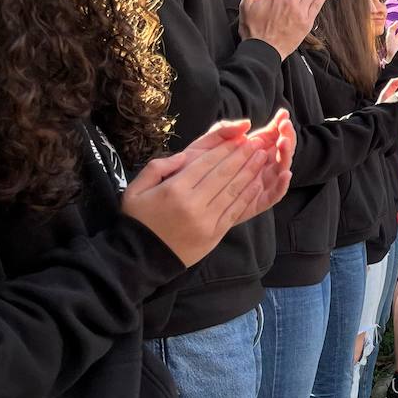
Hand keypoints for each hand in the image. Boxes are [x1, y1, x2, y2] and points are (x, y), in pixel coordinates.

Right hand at [122, 120, 281, 265]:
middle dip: (242, 157)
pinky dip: (247, 196)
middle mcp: (193, 204)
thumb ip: (156, 168)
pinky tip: (257, 183)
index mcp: (174, 190)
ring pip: (233, 191)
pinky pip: (235, 210)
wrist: (142, 258)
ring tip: (262, 158)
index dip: (225, 150)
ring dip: (250, 173)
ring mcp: (206, 220)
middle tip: (257, 143)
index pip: (205, 164)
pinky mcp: (215, 233)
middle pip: (223, 175)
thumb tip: (184, 156)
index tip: (239, 139)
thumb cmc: (139, 220)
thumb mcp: (135, 190)